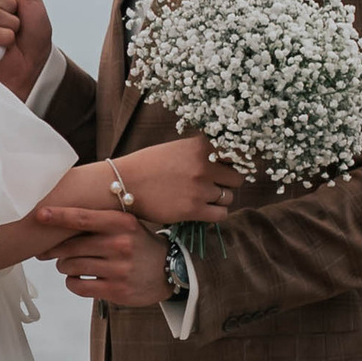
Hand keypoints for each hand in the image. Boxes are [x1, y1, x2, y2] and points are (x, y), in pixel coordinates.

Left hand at [42, 213, 179, 309]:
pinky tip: (77, 279)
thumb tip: (57, 222)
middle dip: (54, 249)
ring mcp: (119, 269)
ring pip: (72, 266)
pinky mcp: (116, 290)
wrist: (169, 270)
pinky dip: (72, 282)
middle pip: (71, 246)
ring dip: (63, 266)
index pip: (84, 218)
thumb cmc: (139, 244)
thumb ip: (98, 223)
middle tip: (46, 251)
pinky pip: (79, 286)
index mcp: (122, 223)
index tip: (40, 214)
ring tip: (68, 264)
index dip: (59, 216)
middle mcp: (120, 244)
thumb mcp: (126, 225)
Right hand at [112, 134, 235, 225]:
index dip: (236, 163)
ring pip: (229, 197)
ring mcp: (199, 188)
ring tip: (202, 197)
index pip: (237, 154)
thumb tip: (230, 160)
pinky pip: (221, 214)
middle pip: (237, 178)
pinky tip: (203, 210)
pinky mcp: (193, 209)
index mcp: (201, 146)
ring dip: (219, 199)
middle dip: (227, 183)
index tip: (228, 168)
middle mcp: (204, 166)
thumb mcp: (178, 148)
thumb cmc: (149, 165)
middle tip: (213, 185)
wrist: (124, 183)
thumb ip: (203, 152)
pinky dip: (216, 213)